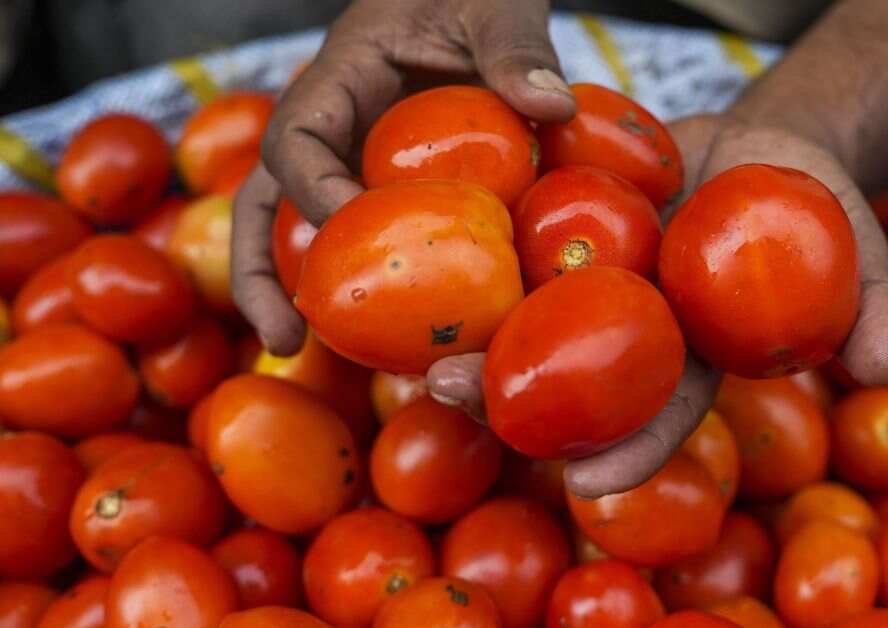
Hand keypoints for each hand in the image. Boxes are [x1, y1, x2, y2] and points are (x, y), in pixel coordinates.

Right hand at [232, 0, 573, 355]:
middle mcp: (335, 125)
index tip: (349, 231)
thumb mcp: (496, 4)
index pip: (299, 138)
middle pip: (267, 200)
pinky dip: (370, 282)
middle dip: (262, 270)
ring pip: (300, 228)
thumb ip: (516, 49)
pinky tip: (392, 338)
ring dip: (294, 292)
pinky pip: (368, 235)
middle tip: (284, 339)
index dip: (311, 190)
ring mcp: (356, 158)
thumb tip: (551, 107)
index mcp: (343, 76)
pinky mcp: (388, 182)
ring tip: (302, 357)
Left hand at [427, 114, 887, 499]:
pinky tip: (422, 255)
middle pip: (570, 376)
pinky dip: (475, 253)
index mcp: (695, 351)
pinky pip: (518, 240)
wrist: (764, 139)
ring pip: (527, 319)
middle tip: (455, 398)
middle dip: (512, 397)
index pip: (661, 412)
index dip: (629, 450)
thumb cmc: (817, 199)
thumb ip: (871, 299)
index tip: (588, 483)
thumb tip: (882, 364)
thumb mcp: (856, 238)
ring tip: (418, 349)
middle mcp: (634, 327)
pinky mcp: (567, 225)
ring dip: (472, 336)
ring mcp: (596, 279)